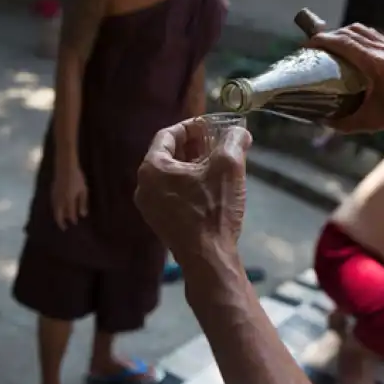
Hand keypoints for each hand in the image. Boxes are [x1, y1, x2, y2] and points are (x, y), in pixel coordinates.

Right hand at [51, 160, 87, 230]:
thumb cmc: (77, 178)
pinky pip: (53, 204)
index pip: (70, 214)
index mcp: (69, 200)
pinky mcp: (52, 192)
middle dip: (61, 222)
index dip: (72, 219)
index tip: (75, 223)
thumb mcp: (83, 190)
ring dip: (58, 216)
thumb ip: (82, 203)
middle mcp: (60, 200)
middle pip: (58, 215)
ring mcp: (54, 196)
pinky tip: (58, 209)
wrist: (65, 167)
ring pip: (55, 210)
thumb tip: (83, 215)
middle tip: (64, 228)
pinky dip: (56, 209)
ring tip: (61, 220)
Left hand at [134, 119, 251, 267]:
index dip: (191, 126)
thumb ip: (234, 140)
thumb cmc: (214, 209)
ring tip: (218, 163)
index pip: (167, 135)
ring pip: (172, 176)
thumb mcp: (229, 166)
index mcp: (152, 168)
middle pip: (168, 155)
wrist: (208, 259)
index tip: (211, 125)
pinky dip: (190, 184)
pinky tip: (212, 186)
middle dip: (194, 146)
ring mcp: (150, 207)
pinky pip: (173, 193)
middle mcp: (143, 187)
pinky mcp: (161, 223)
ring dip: (194, 165)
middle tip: (217, 141)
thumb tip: (240, 132)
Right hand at [306, 23, 383, 131]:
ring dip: (342, 33)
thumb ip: (344, 123)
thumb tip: (322, 122)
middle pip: (349, 32)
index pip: (343, 42)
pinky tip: (350, 48)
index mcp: (375, 64)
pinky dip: (356, 36)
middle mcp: (382, 50)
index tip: (306, 45)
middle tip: (313, 46)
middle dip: (328, 35)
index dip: (322, 40)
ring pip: (361, 29)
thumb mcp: (370, 121)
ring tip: (329, 44)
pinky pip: (371, 34)